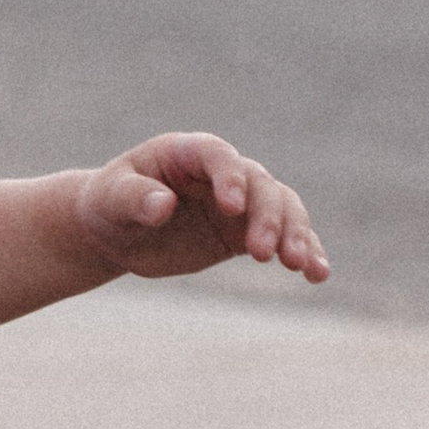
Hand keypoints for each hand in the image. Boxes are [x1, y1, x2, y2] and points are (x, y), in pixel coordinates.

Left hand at [75, 133, 329, 285]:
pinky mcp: (245, 231)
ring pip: (282, 208)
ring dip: (295, 234)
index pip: (218, 156)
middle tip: (262, 253)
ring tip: (300, 267)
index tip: (232, 208)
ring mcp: (240, 201)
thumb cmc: (109, 203)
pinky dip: (306, 252)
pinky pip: (284, 237)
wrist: (116, 229)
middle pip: (260, 184)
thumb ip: (134, 199)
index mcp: (186, 152)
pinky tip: (319, 275)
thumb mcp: (110, 199)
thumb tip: (162, 205)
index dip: (229, 177)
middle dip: (267, 217)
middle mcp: (222, 172)